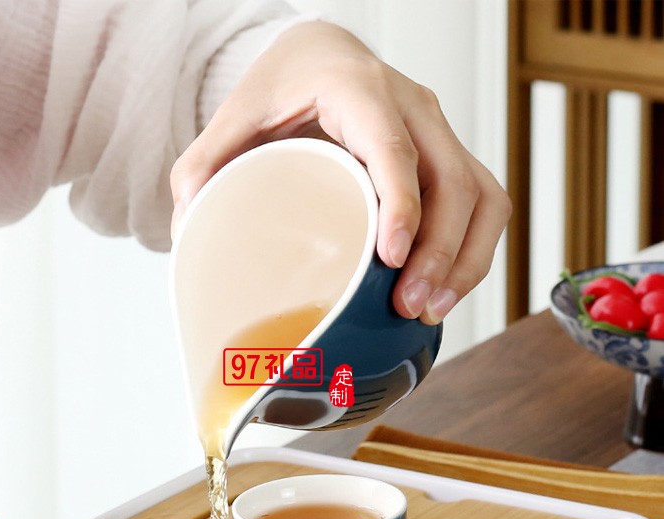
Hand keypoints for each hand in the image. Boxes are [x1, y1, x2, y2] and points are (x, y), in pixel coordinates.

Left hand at [170, 21, 510, 323]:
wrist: (321, 55)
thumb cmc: (283, 85)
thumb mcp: (235, 115)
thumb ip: (204, 165)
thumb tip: (187, 229)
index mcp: (360, 91)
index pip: (395, 148)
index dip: (403, 204)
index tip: (393, 259)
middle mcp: (413, 108)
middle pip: (454, 181)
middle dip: (440, 251)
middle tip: (409, 306)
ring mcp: (440, 132)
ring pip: (482, 196)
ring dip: (466, 259)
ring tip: (431, 310)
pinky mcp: (450, 157)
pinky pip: (486, 205)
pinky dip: (474, 251)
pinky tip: (446, 290)